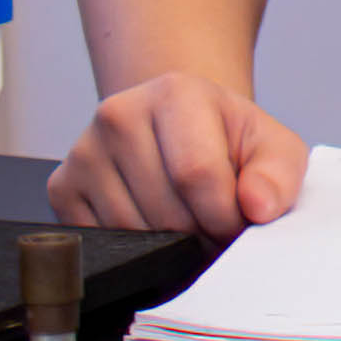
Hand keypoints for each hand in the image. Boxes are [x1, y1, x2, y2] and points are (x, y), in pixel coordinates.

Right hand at [50, 72, 310, 239]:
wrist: (180, 129)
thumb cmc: (226, 139)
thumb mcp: (271, 146)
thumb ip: (278, 174)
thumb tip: (258, 207)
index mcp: (175, 93)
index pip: (196, 174)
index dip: (225, 215)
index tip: (239, 223)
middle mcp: (118, 114)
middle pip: (164, 209)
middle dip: (200, 234)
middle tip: (215, 227)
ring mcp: (83, 151)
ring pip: (131, 231)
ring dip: (168, 245)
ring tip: (188, 223)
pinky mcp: (62, 187)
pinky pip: (101, 239)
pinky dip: (134, 248)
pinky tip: (154, 224)